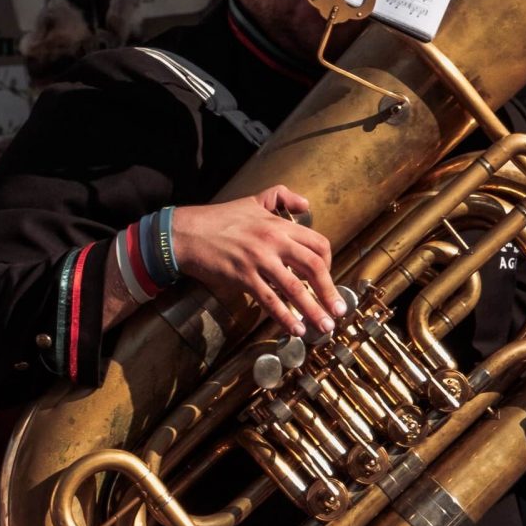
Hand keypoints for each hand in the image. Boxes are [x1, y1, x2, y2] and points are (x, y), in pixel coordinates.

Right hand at [172, 186, 343, 337]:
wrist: (186, 234)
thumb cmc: (219, 219)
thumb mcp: (254, 200)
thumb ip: (281, 197)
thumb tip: (306, 204)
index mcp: (279, 225)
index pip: (318, 244)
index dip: (329, 262)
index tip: (328, 278)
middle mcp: (273, 242)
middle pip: (314, 267)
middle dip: (330, 291)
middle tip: (340, 310)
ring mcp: (259, 261)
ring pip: (295, 288)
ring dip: (314, 310)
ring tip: (325, 327)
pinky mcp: (243, 278)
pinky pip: (270, 301)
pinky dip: (285, 317)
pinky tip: (296, 329)